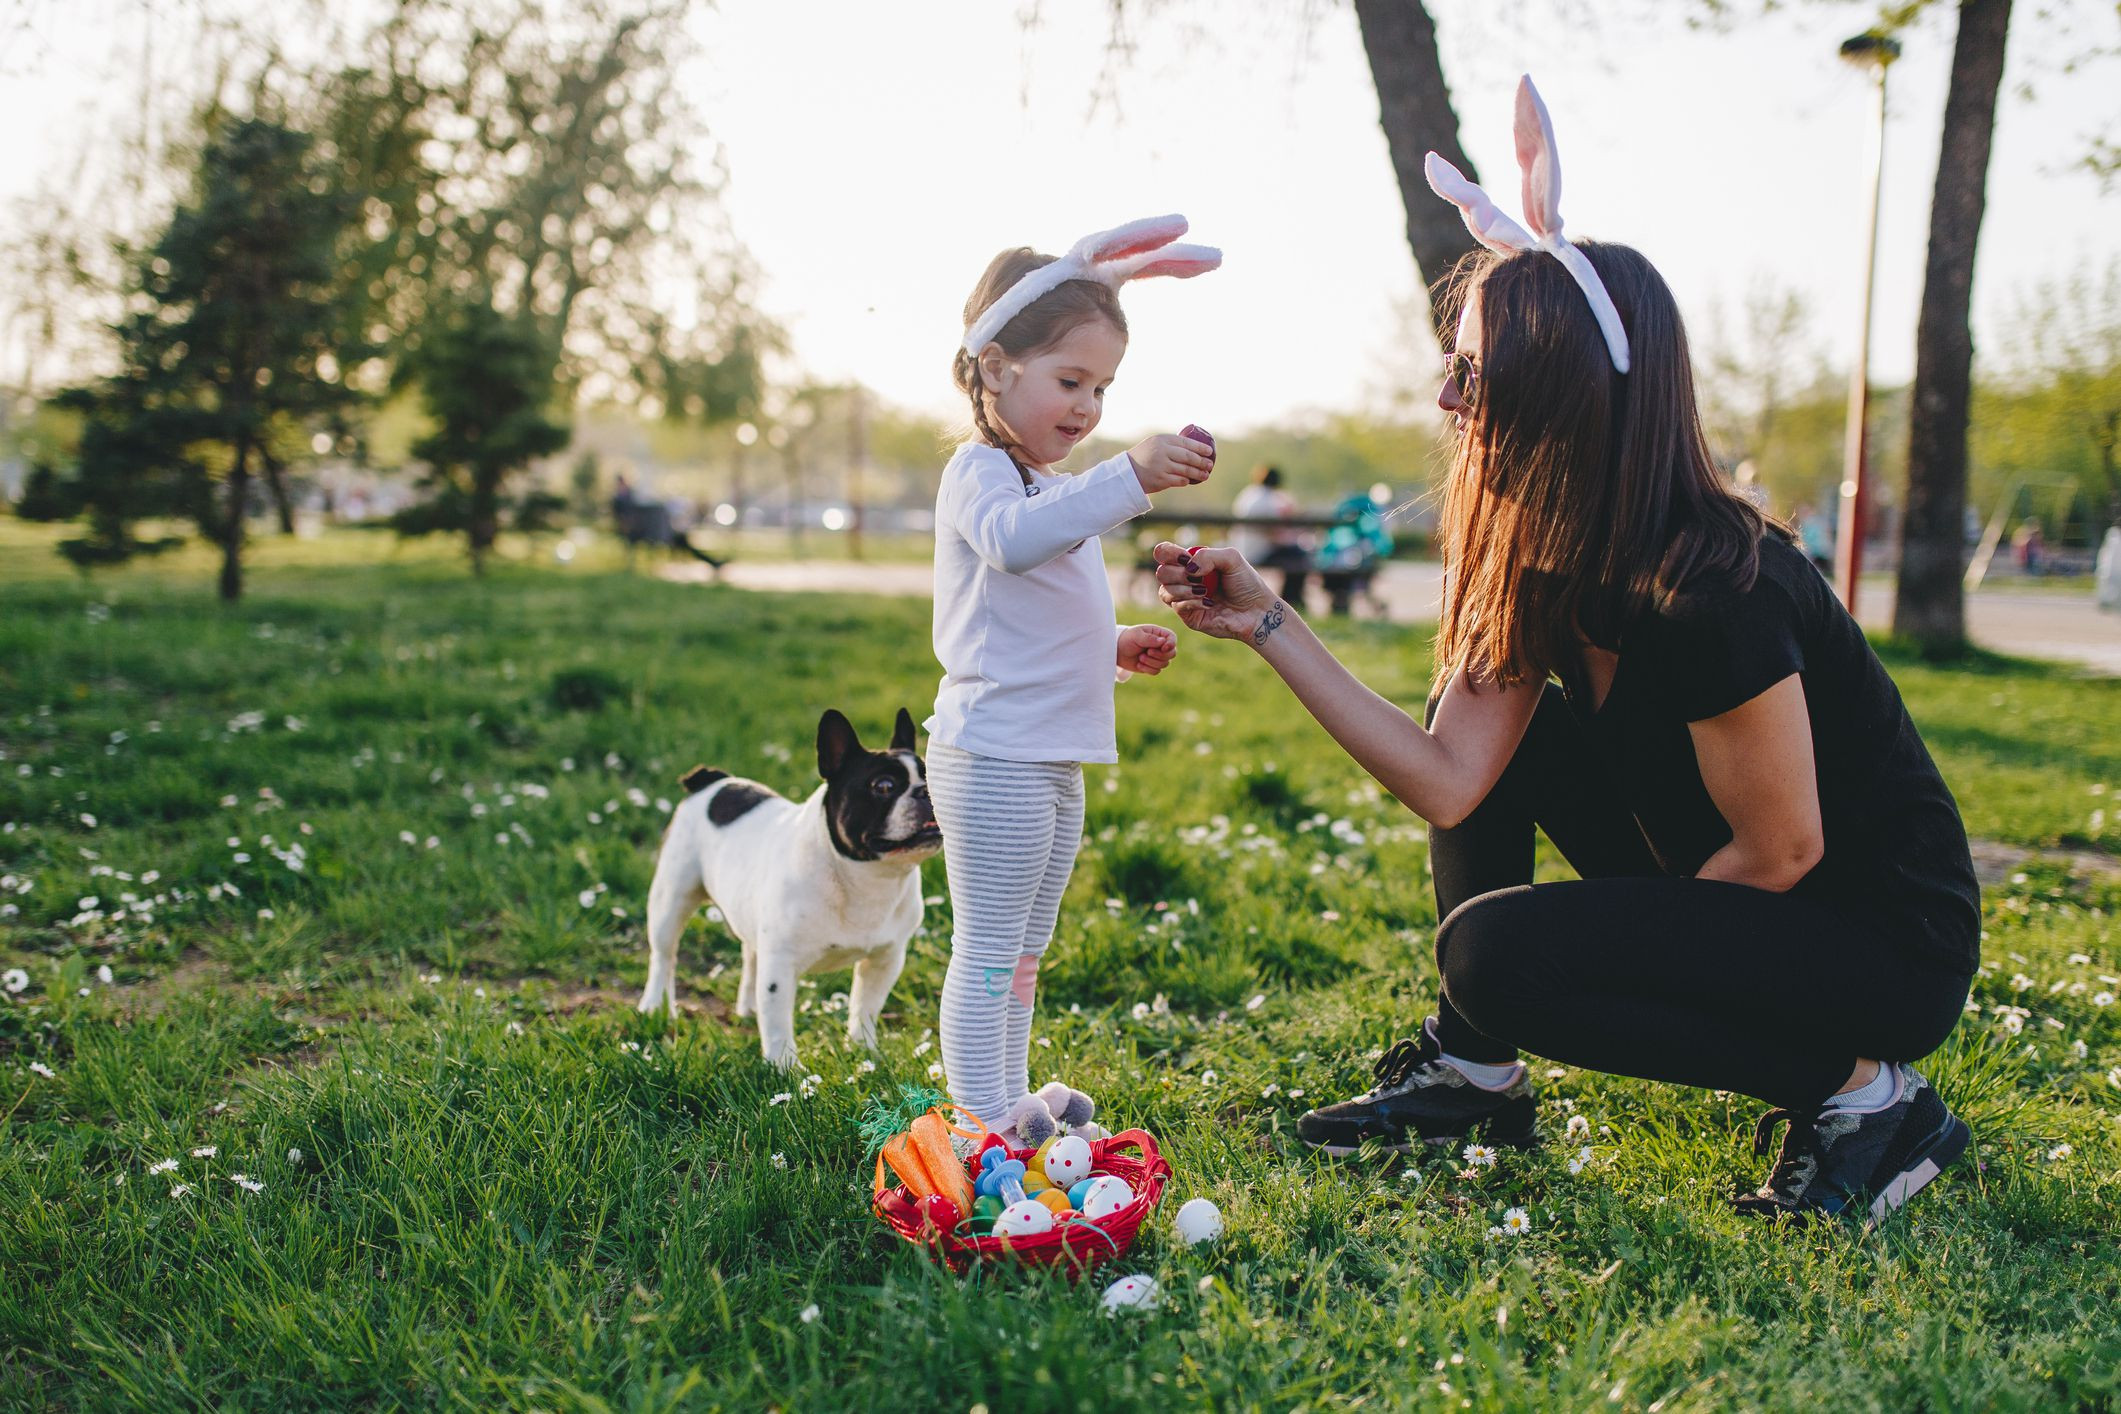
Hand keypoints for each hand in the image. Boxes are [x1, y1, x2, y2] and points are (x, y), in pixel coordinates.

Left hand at [1117, 623, 1177, 674]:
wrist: (1117, 651)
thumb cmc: (1127, 639)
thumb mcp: (1136, 635)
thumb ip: (1149, 638)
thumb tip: (1163, 641)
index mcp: (1158, 634)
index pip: (1172, 638)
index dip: (1171, 644)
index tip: (1163, 647)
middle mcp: (1160, 645)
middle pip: (1172, 653)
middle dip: (1160, 655)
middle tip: (1148, 652)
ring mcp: (1157, 656)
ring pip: (1165, 664)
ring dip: (1151, 662)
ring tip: (1140, 657)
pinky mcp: (1152, 666)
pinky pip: (1157, 671)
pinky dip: (1147, 669)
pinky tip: (1139, 664)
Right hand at [1128, 433, 1214, 493]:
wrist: (1127, 472)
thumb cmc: (1144, 456)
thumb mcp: (1155, 444)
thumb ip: (1171, 444)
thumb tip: (1195, 448)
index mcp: (1161, 440)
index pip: (1186, 442)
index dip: (1200, 447)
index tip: (1209, 452)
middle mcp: (1162, 452)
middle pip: (1188, 457)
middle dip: (1202, 462)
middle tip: (1210, 465)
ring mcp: (1161, 466)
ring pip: (1186, 470)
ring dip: (1198, 473)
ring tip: (1205, 475)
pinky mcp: (1160, 480)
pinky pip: (1179, 481)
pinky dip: (1185, 481)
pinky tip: (1189, 480)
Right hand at [1152, 542, 1280, 643]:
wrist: (1256, 611)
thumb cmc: (1246, 584)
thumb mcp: (1232, 558)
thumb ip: (1208, 555)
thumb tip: (1188, 568)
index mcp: (1192, 563)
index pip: (1164, 553)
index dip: (1168, 553)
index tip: (1185, 559)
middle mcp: (1184, 580)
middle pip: (1161, 573)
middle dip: (1178, 574)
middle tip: (1199, 578)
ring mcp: (1184, 599)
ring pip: (1164, 591)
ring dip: (1184, 589)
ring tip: (1205, 591)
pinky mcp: (1188, 616)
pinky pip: (1177, 606)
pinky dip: (1192, 601)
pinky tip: (1208, 603)